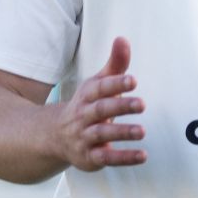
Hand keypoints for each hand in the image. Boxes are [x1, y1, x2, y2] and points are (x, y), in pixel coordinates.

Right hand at [55, 37, 145, 169]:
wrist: (55, 135)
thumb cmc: (87, 105)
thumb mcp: (98, 83)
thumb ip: (115, 64)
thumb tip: (123, 39)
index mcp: (87, 95)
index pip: (100, 88)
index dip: (115, 83)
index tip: (132, 80)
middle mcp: (83, 115)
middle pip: (101, 109)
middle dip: (120, 106)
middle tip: (142, 104)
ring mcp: (85, 137)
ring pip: (102, 134)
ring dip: (122, 132)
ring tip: (142, 131)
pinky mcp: (89, 157)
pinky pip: (106, 158)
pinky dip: (123, 158)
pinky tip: (142, 155)